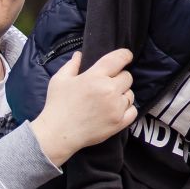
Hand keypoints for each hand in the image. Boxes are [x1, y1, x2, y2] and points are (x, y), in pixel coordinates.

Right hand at [35, 49, 136, 165]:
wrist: (58, 134)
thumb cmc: (57, 105)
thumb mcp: (59, 80)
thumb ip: (72, 65)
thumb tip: (79, 54)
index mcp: (95, 76)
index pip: (118, 59)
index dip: (125, 55)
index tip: (126, 56)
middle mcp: (109, 90)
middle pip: (127, 77)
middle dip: (120, 78)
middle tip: (109, 84)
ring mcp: (116, 107)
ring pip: (130, 94)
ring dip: (123, 94)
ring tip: (110, 98)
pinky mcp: (119, 122)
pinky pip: (133, 110)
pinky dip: (127, 109)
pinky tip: (116, 109)